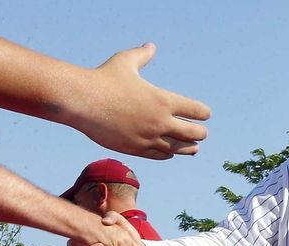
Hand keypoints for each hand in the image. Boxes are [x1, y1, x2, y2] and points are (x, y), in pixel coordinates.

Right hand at [77, 43, 210, 159]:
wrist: (82, 101)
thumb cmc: (103, 78)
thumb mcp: (125, 62)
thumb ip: (142, 55)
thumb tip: (150, 46)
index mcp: (163, 100)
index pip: (194, 110)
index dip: (203, 112)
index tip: (206, 114)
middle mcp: (159, 122)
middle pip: (191, 133)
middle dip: (200, 133)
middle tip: (203, 133)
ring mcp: (148, 138)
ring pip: (176, 148)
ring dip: (187, 148)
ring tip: (194, 149)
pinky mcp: (134, 149)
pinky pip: (157, 155)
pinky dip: (166, 154)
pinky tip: (170, 154)